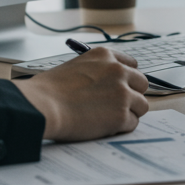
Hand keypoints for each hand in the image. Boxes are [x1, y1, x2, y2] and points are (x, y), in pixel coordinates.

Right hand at [13, 46, 149, 140]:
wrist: (42, 106)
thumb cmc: (49, 90)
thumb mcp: (77, 66)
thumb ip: (97, 71)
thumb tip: (107, 84)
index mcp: (106, 56)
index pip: (132, 65)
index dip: (127, 79)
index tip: (121, 88)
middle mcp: (118, 71)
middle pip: (142, 84)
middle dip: (132, 95)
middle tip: (116, 106)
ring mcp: (122, 93)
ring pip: (142, 105)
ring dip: (129, 113)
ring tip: (109, 119)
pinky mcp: (121, 115)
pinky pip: (132, 124)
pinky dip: (121, 128)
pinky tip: (104, 127)